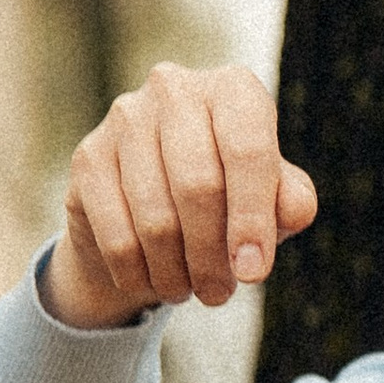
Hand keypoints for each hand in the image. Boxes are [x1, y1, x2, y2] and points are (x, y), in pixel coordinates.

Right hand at [46, 62, 317, 327]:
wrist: (155, 204)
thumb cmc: (230, 197)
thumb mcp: (272, 200)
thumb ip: (290, 201)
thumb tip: (295, 210)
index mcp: (232, 89)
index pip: (248, 150)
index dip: (252, 218)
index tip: (252, 273)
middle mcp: (175, 88)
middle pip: (198, 185)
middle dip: (212, 255)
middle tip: (219, 295)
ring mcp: (125, 118)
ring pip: (155, 216)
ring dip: (175, 271)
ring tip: (189, 291)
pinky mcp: (88, 157)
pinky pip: (116, 233)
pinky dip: (138, 272)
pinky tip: (152, 282)